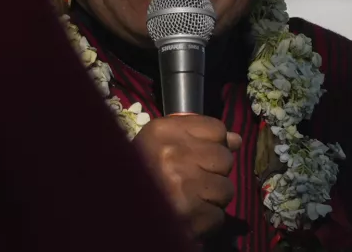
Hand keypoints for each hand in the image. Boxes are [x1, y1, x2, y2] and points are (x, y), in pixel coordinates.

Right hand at [133, 115, 241, 237]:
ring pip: (226, 189)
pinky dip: (206, 221)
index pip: (216, 129)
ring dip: (212, 199)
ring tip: (190, 200)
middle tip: (192, 182)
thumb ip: (199, 137)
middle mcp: (172, 154)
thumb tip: (236, 140)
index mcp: (162, 131)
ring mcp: (182, 185)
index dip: (212, 145)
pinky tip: (189, 217)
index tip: (196, 156)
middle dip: (214, 173)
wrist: (115, 208)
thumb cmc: (140, 173)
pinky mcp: (189, 215)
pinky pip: (218, 216)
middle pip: (225, 159)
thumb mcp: (160, 144)